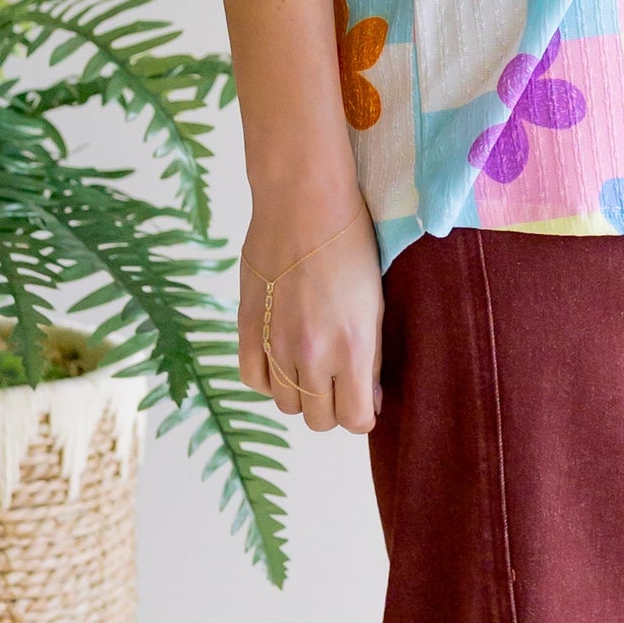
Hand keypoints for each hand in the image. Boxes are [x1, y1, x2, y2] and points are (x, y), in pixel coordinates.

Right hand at [239, 202, 383, 432]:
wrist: (304, 202)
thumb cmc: (351, 245)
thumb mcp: (376, 306)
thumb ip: (370, 358)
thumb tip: (366, 399)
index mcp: (352, 348)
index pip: (355, 420)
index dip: (363, 413)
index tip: (365, 397)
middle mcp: (310, 354)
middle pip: (318, 420)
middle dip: (333, 407)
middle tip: (339, 380)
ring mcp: (274, 343)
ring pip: (285, 405)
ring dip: (300, 394)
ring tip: (311, 366)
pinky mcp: (246, 326)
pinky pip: (252, 380)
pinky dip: (268, 379)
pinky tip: (281, 359)